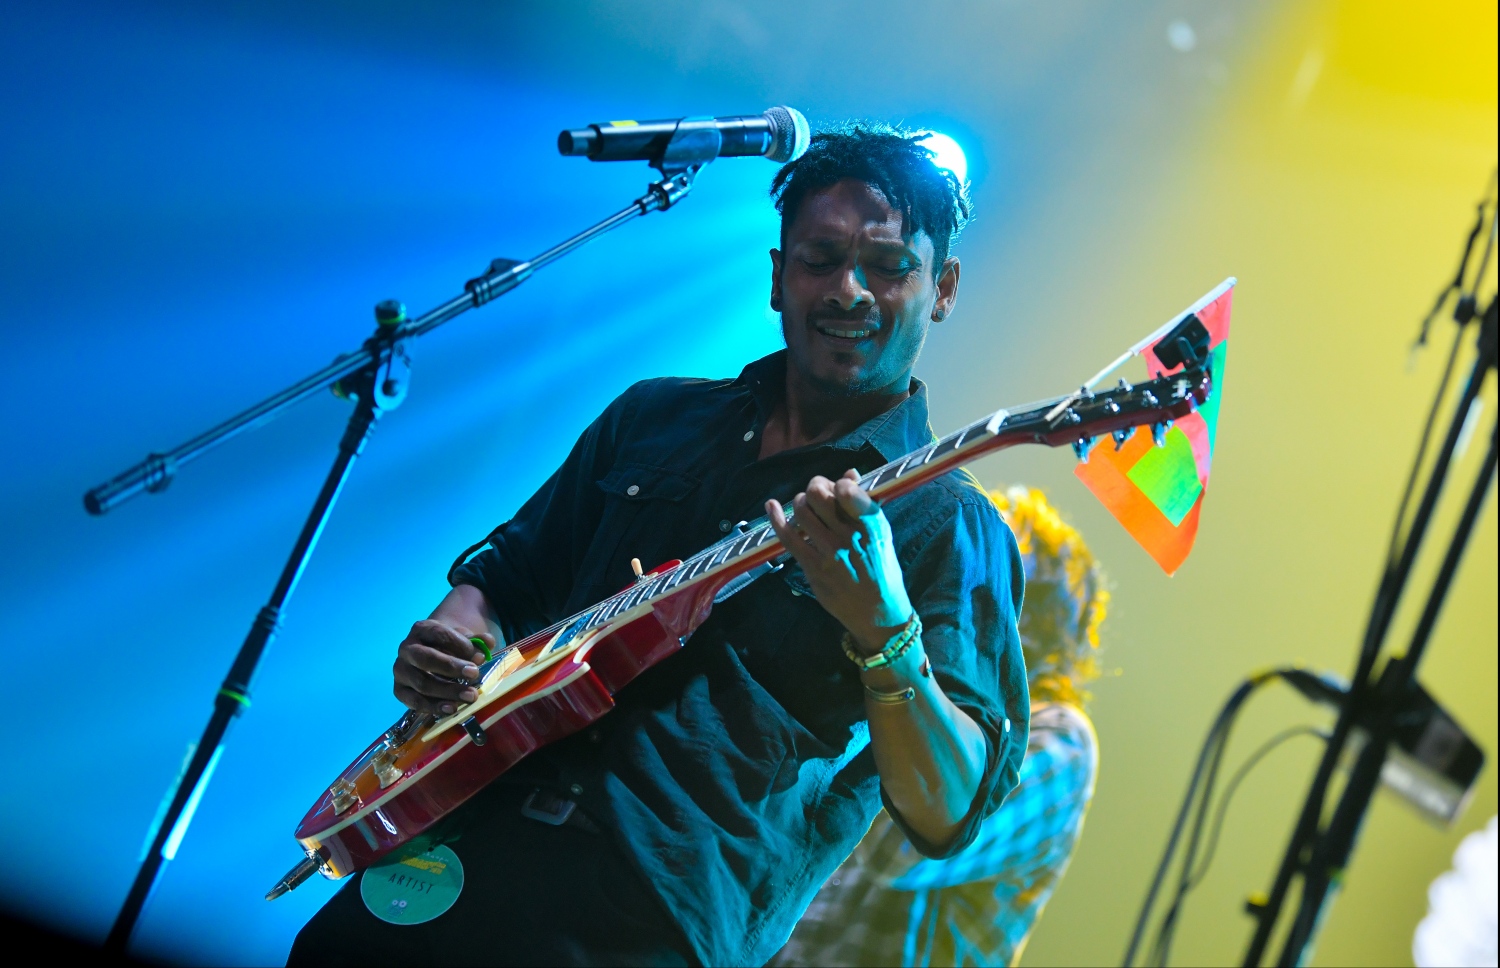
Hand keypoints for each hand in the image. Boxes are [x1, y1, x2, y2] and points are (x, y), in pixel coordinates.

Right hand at [392, 620, 491, 715]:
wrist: (435, 656)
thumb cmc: (451, 647)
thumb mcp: (464, 640)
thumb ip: (477, 641)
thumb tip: (487, 643)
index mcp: (421, 630)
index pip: (438, 634)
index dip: (459, 645)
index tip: (479, 657)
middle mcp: (406, 649)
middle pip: (425, 658)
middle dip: (450, 667)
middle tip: (474, 674)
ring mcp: (401, 671)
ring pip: (421, 683)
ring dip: (447, 691)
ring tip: (470, 696)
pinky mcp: (400, 690)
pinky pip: (414, 701)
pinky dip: (434, 707)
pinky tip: (452, 708)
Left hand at [767, 469, 913, 653]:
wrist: (877, 611)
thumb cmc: (880, 569)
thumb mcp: (881, 534)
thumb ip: (864, 504)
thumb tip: (849, 474)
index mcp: (872, 525)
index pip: (847, 491)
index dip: (836, 483)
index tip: (836, 487)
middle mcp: (850, 536)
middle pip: (819, 495)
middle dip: (814, 487)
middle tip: (816, 494)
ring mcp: (830, 553)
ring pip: (801, 511)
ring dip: (799, 503)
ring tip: (804, 508)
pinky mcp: (813, 567)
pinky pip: (788, 536)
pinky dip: (776, 518)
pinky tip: (771, 507)